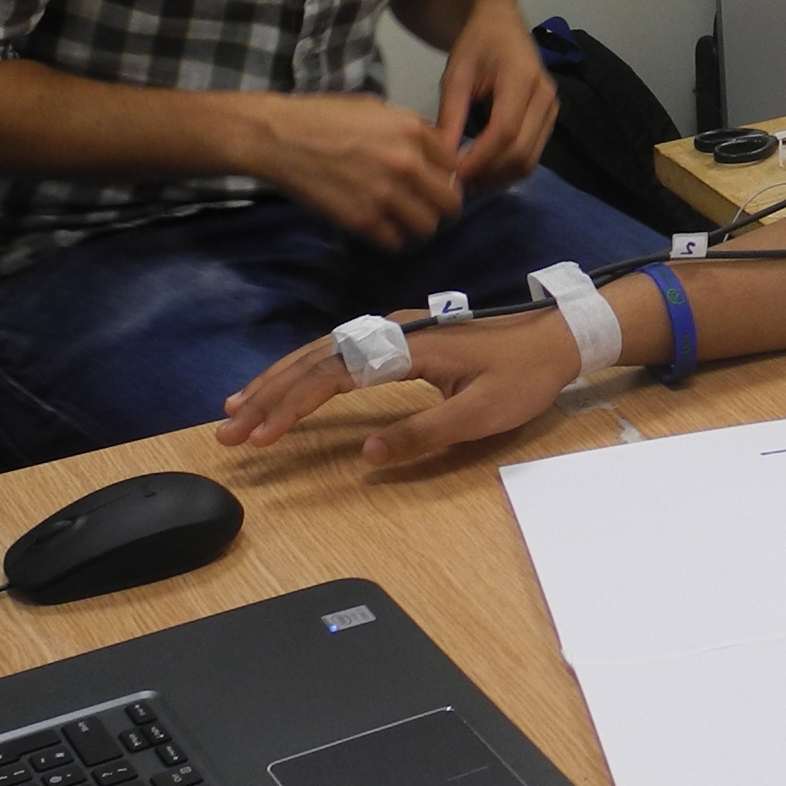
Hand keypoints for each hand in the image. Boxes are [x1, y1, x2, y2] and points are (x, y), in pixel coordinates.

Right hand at [215, 309, 580, 465]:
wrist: (558, 336)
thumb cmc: (524, 376)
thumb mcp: (481, 413)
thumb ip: (424, 433)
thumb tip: (367, 455)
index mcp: (410, 346)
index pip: (334, 375)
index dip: (292, 406)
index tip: (260, 436)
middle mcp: (395, 330)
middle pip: (316, 359)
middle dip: (268, 395)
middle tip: (227, 430)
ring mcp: (397, 330)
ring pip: (323, 351)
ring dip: (279, 380)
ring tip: (237, 408)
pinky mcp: (402, 337)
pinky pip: (341, 351)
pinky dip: (307, 369)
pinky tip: (288, 384)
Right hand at [246, 93, 461, 246]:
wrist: (279, 138)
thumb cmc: (325, 117)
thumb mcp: (377, 109)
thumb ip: (411, 132)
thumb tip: (435, 155)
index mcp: (414, 131)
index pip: (455, 166)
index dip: (447, 176)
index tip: (435, 181)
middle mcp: (407, 163)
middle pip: (450, 202)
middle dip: (441, 206)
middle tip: (426, 205)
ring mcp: (385, 194)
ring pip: (427, 227)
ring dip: (417, 225)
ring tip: (402, 218)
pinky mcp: (362, 220)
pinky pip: (396, 242)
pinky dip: (391, 237)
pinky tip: (380, 225)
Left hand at [437, 0, 557, 188]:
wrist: (502, 25)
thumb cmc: (476, 45)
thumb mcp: (456, 75)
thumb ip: (451, 116)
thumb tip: (441, 158)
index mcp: (522, 78)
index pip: (505, 130)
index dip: (480, 158)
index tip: (453, 175)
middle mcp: (545, 96)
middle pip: (522, 151)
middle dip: (489, 174)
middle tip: (456, 185)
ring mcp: (552, 109)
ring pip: (530, 159)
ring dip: (499, 177)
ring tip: (468, 181)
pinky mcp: (550, 120)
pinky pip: (533, 155)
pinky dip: (508, 170)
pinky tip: (484, 171)